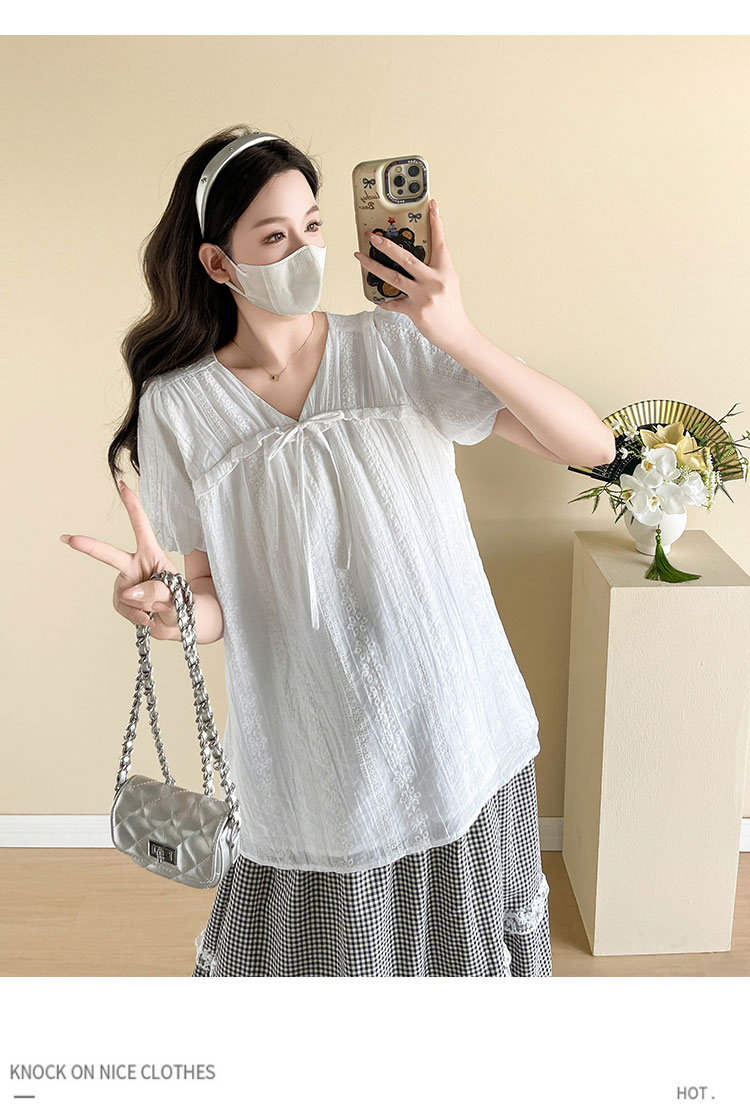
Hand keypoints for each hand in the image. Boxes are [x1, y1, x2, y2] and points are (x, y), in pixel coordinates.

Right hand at [59, 480, 179, 638]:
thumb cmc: (181, 600)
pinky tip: (149, 619)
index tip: (122, 485)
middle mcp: (134, 565)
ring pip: (126, 595)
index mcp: (151, 553)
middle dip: (89, 546)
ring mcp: (125, 584)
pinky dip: (137, 617)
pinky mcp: (121, 601)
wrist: (178, 623)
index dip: (132, 507)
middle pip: (110, 555)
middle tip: (68, 538)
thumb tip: (128, 593)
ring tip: (159, 608)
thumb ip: (156, 591)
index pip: (141, 527)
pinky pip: (124, 609)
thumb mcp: (177, 592)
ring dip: (145, 605)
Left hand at [354, 198, 473, 353]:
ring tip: (360, 257)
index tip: (431, 205)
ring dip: (373, 266)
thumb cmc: (452, 308)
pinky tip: (376, 295)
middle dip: (386, 245)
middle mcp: (434, 281)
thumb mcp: (449, 283)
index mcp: (445, 271)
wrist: (457, 334)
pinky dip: (383, 299)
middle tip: (372, 236)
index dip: (436, 223)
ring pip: (393, 277)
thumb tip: (414, 259)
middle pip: (406, 258)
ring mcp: (424, 296)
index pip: (440, 242)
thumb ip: (434, 270)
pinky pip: (393, 302)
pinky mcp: (415, 311)